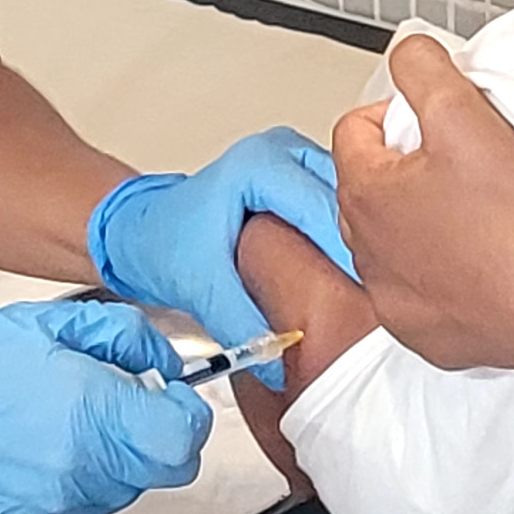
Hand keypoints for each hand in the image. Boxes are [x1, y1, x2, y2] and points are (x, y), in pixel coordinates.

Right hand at [0, 300, 209, 513]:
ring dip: (133, 452)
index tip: (172, 391)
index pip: (185, 434)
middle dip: (167, 432)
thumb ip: (129, 338)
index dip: (189, 409)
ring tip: (88, 415)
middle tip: (138, 400)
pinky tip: (67, 439)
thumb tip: (164, 362)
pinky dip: (102, 470)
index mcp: (93, 411)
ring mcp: (69, 496)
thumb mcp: (58, 323)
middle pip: (174, 466)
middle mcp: (86, 464)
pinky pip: (105, 496)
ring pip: (140, 483)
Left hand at [87, 130, 355, 369]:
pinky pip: (343, 208)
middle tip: (370, 301)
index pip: (326, 209)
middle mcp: (286, 153)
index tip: (364, 299)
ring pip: (354, 203)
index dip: (349, 256)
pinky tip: (349, 278)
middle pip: (350, 202)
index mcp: (261, 164)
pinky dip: (349, 241)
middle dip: (362, 250)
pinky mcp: (305, 180)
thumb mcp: (199, 285)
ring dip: (360, 245)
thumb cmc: (161, 241)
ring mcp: (299, 162)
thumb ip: (241, 323)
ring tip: (363, 293)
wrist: (142, 231)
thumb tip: (282, 359)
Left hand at [330, 37, 513, 373]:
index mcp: (365, 192)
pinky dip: (443, 279)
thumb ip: (423, 67)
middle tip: (461, 166)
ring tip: (476, 217)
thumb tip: (407, 54)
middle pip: (371, 189)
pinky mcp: (425, 335)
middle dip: (405, 172)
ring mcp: (393, 298)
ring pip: (393, 246)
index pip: (354, 130)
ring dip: (421, 227)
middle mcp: (366, 250)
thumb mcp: (462, 111)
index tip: (437, 121)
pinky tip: (483, 265)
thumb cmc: (512, 214)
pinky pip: (422, 296)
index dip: (396, 115)